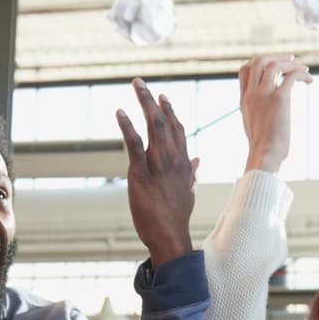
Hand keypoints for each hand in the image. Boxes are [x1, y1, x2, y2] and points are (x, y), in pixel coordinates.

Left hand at [117, 80, 198, 267]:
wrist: (170, 236)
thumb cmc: (176, 217)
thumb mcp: (188, 192)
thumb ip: (191, 173)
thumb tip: (198, 160)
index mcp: (183, 164)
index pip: (179, 131)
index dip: (171, 112)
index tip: (163, 97)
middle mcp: (173, 160)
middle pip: (165, 122)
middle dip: (153, 101)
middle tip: (140, 82)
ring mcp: (158, 165)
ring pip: (154, 127)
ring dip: (144, 104)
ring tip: (136, 86)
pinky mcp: (141, 173)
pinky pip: (134, 145)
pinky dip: (127, 126)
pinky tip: (120, 112)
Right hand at [238, 54, 312, 172]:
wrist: (265, 156)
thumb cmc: (263, 147)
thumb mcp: (253, 125)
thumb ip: (256, 111)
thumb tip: (267, 110)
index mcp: (244, 99)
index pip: (245, 69)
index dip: (259, 62)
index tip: (274, 65)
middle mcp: (252, 94)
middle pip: (258, 61)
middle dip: (276, 56)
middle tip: (291, 60)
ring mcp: (264, 95)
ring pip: (275, 65)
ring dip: (292, 64)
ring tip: (305, 70)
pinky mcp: (280, 99)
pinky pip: (291, 77)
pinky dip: (302, 74)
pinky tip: (309, 80)